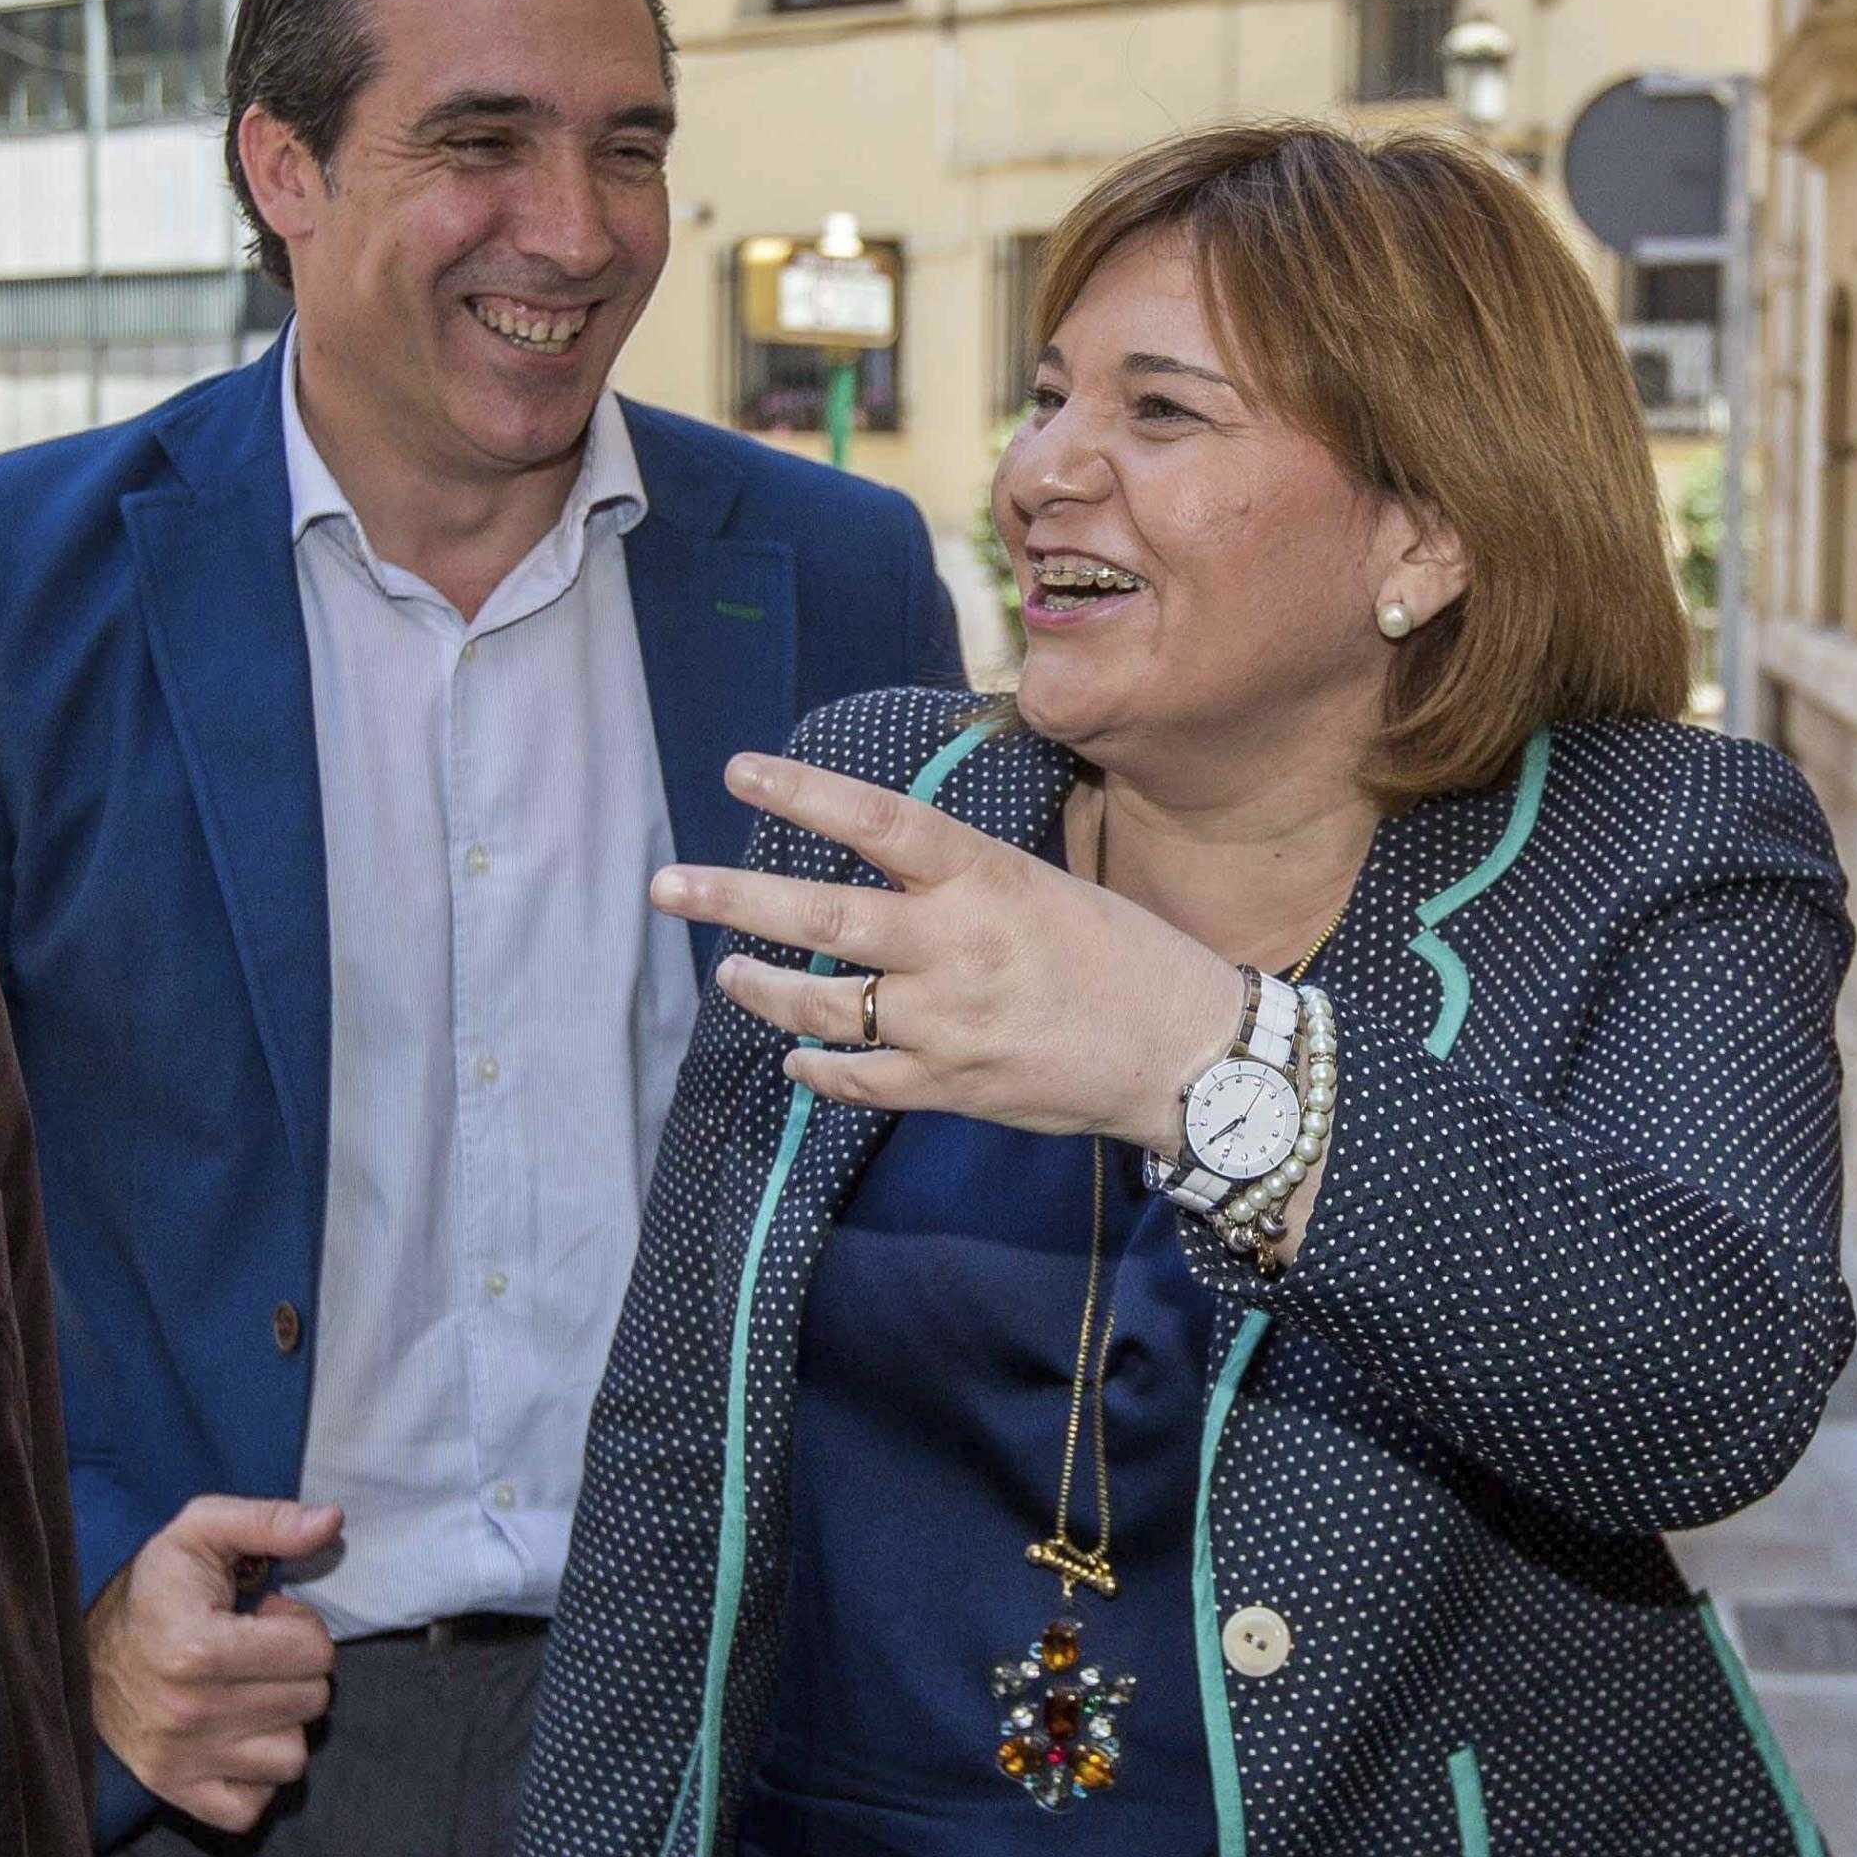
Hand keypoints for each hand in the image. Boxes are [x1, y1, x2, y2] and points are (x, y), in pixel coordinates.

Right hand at [85, 1493, 342, 1831]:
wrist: (80, 1650)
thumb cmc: (154, 1589)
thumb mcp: (200, 1531)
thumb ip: (269, 1520)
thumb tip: (333, 1521)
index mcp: (197, 1649)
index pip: (315, 1651)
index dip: (297, 1627)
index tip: (260, 1619)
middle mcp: (190, 1713)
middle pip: (312, 1702)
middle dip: (293, 1672)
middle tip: (251, 1655)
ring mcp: (183, 1761)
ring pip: (292, 1757)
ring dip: (280, 1724)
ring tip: (245, 1694)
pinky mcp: (176, 1793)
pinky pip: (253, 1806)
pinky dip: (253, 1777)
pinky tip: (234, 1737)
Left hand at [655, 751, 1248, 1153]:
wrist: (1189, 1054)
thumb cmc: (1128, 958)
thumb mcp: (1048, 888)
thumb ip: (965, 884)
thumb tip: (892, 867)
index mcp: (986, 879)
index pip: (877, 821)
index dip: (802, 793)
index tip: (739, 771)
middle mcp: (958, 945)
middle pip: (822, 915)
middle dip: (734, 900)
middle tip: (666, 885)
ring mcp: (949, 1021)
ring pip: (822, 1004)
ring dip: (761, 988)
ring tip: (727, 973)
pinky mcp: (954, 1084)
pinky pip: (859, 1079)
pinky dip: (818, 1067)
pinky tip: (796, 1056)